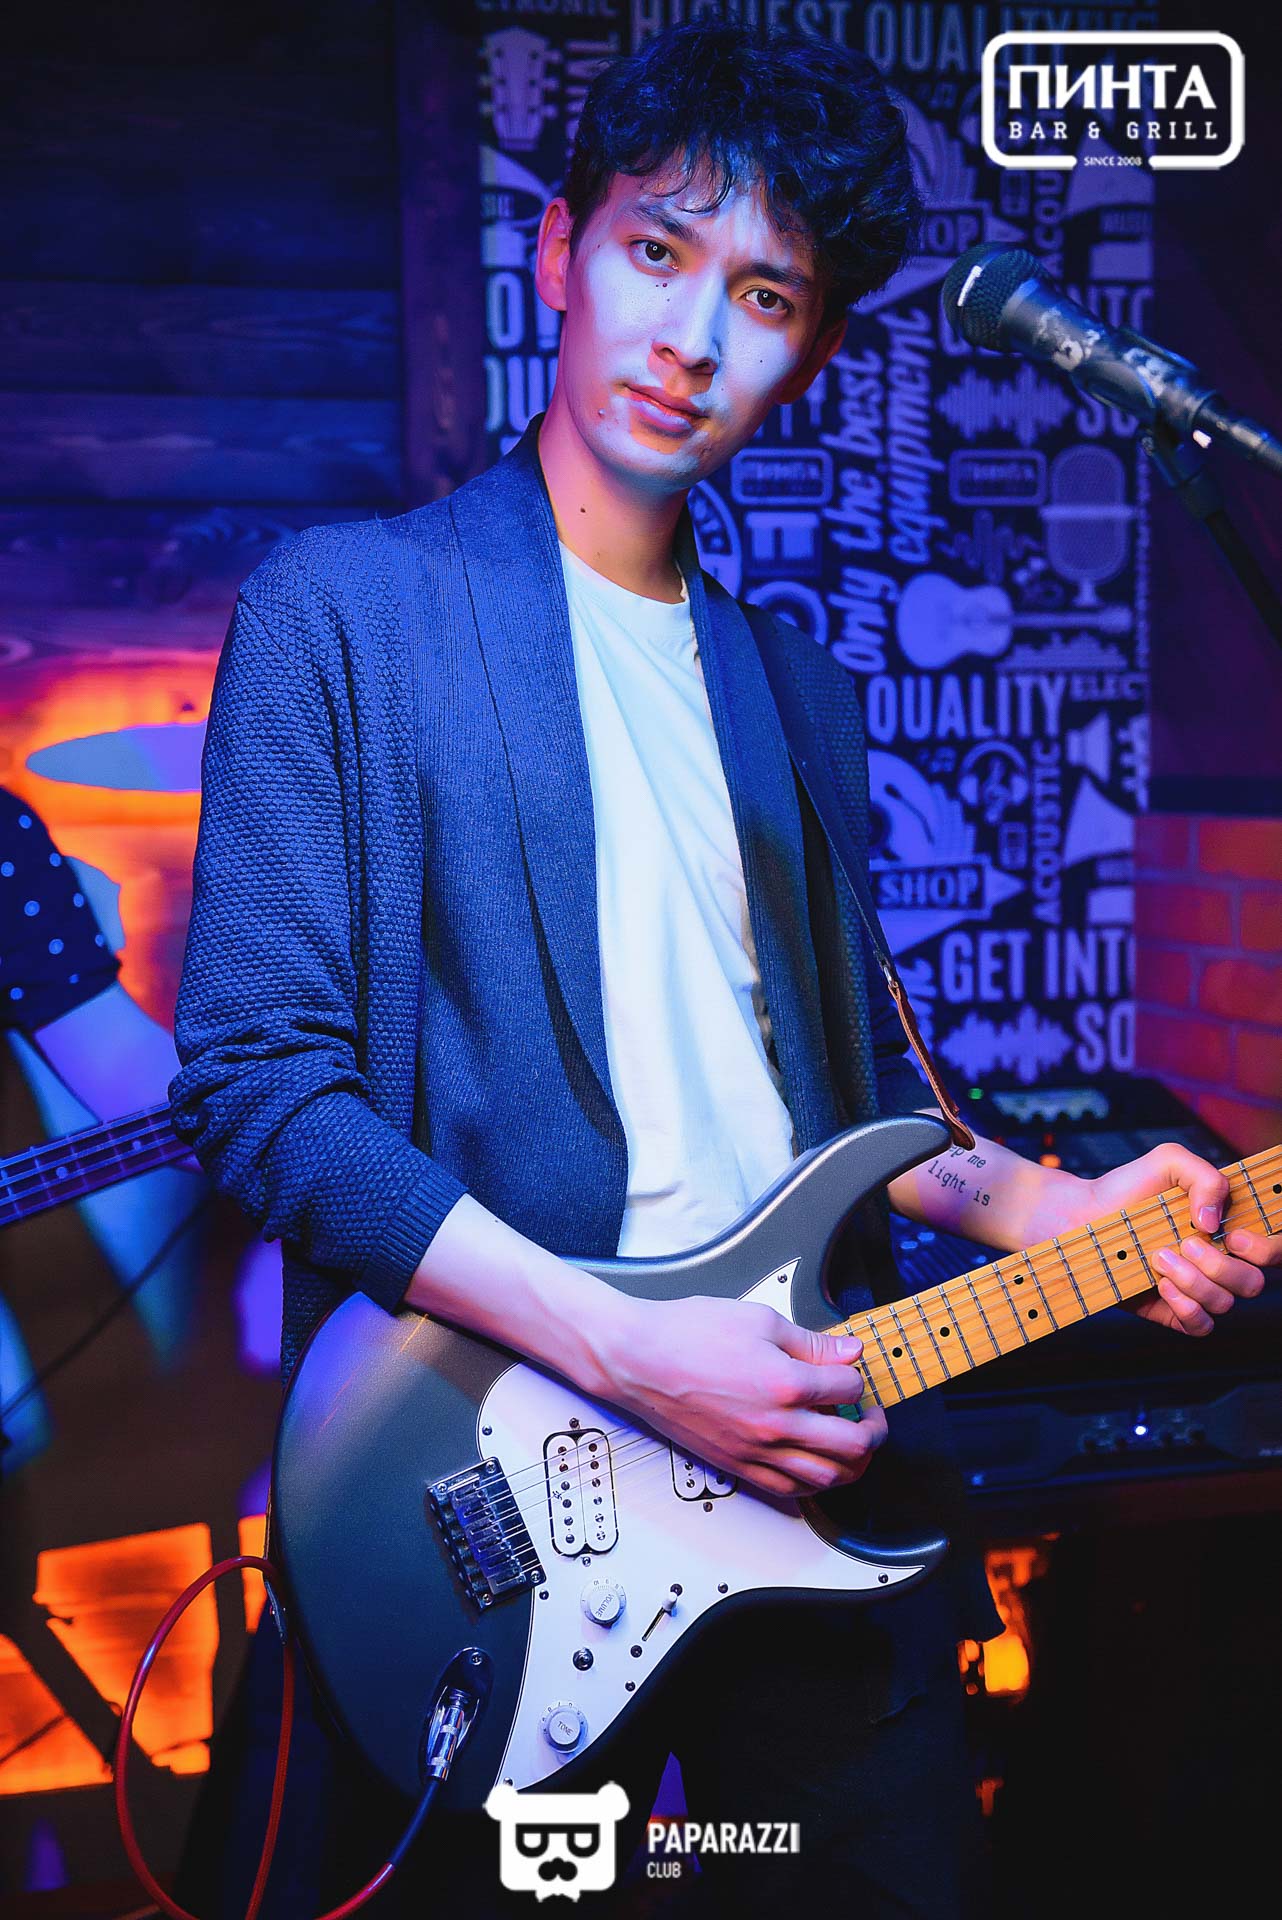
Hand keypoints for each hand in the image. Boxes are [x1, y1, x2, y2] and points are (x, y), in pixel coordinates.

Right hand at [603, 1295, 886, 1497]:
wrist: (637, 1359)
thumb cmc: (688, 1333)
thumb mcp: (758, 1319)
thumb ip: (811, 1342)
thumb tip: (849, 1352)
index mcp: (785, 1384)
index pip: (848, 1388)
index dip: (855, 1374)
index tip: (847, 1367)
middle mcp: (775, 1426)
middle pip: (853, 1445)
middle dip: (874, 1428)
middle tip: (871, 1413)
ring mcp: (756, 1452)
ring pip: (828, 1478)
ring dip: (852, 1463)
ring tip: (853, 1442)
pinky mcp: (737, 1466)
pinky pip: (790, 1490)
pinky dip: (815, 1481)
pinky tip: (816, 1462)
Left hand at [1063, 1143, 1279, 1334]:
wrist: (1083, 1217)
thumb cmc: (1127, 1189)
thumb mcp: (1168, 1162)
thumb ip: (1205, 1177)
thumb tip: (1214, 1221)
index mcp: (1229, 1228)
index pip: (1273, 1248)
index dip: (1269, 1248)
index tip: (1236, 1235)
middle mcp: (1220, 1260)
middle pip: (1254, 1282)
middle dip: (1222, 1265)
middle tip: (1187, 1242)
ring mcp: (1198, 1288)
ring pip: (1226, 1302)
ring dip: (1194, 1280)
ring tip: (1159, 1256)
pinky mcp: (1174, 1311)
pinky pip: (1202, 1326)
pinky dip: (1186, 1308)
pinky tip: (1162, 1285)